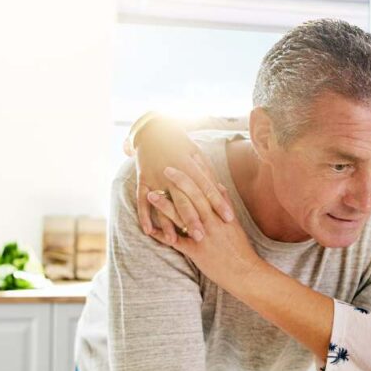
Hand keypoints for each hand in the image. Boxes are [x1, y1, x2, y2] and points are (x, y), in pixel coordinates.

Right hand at [133, 117, 234, 244]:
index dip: (218, 203)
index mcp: (189, 164)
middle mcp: (172, 173)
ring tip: (175, 240)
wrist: (152, 130)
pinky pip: (141, 200)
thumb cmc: (180, 143)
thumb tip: (221, 189)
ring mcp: (155, 177)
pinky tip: (148, 232)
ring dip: (168, 223)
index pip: (207, 188)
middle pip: (184, 200)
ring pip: (163, 204)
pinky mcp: (142, 179)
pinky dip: (144, 216)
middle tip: (203, 237)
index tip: (229, 218)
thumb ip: (207, 172)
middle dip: (193, 219)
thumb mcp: (196, 153)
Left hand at [155, 166, 261, 289]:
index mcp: (222, 214)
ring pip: (183, 217)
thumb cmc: (239, 249)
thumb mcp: (234, 223)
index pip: (208, 189)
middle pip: (194, 198)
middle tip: (165, 168)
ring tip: (151, 193)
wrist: (246, 273)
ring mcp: (205, 236)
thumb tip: (218, 184)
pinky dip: (163, 236)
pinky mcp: (197, 252)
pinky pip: (176, 243)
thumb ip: (225, 204)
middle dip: (179, 182)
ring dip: (165, 204)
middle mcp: (213, 222)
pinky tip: (150, 230)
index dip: (197, 173)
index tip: (187, 159)